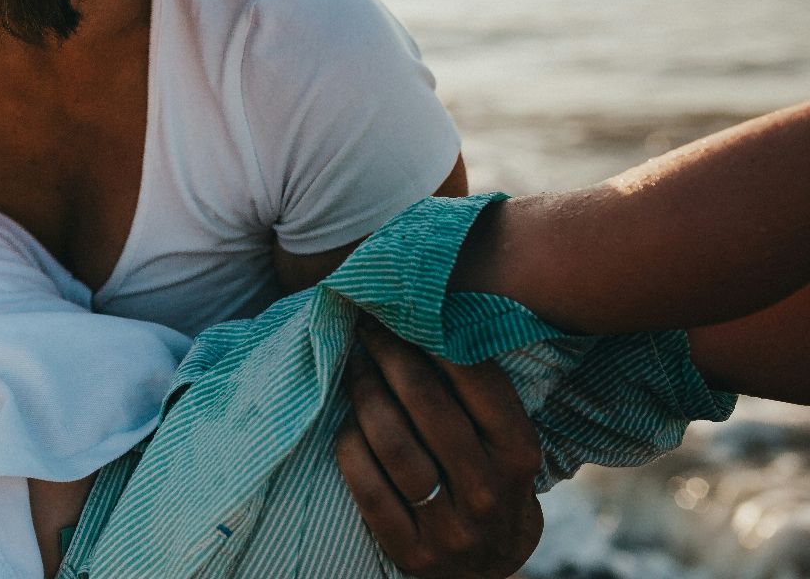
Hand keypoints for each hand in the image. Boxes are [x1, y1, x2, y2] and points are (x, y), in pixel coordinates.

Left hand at [334, 316, 543, 577]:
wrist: (486, 570)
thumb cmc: (490, 484)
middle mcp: (487, 491)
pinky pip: (365, 485)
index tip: (403, 310)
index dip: (434, 338)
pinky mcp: (410, 551)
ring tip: (352, 365)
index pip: (477, 382)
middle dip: (390, 354)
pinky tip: (345, 421)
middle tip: (366, 326)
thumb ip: (479, 397)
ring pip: (392, 442)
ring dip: (364, 393)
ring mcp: (449, 527)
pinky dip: (349, 444)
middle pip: (426, 404)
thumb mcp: (506, 445)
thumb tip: (429, 319)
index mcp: (518, 455)